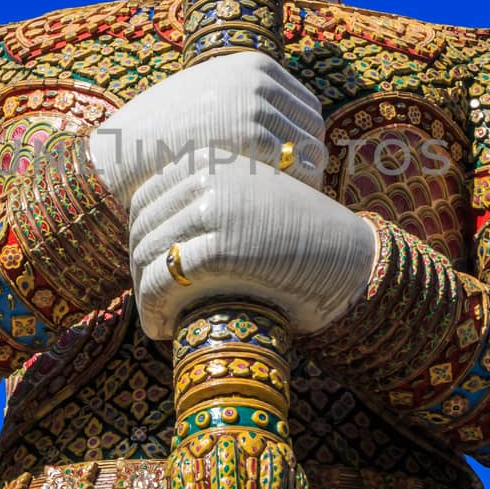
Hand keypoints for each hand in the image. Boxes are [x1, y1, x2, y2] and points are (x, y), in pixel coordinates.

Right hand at [87, 52, 325, 209]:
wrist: (123, 148)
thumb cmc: (161, 135)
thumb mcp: (206, 102)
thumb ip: (242, 108)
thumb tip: (282, 139)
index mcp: (254, 66)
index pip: (306, 109)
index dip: (304, 146)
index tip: (294, 177)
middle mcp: (259, 79)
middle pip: (312, 130)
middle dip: (307, 166)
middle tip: (296, 200)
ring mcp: (256, 104)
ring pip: (309, 153)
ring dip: (303, 184)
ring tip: (286, 211)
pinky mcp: (251, 136)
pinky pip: (295, 172)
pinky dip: (294, 195)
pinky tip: (277, 216)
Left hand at [128, 154, 376, 338]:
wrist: (349, 259)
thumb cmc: (299, 239)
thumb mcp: (248, 201)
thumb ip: (207, 202)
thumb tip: (146, 237)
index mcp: (212, 159)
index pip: (147, 199)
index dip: (141, 242)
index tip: (149, 276)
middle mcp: (209, 176)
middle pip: (143, 228)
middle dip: (140, 272)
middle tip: (151, 306)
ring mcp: (215, 208)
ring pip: (149, 255)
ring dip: (145, 295)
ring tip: (155, 322)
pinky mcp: (222, 245)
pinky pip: (164, 279)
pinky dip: (154, 308)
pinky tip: (162, 328)